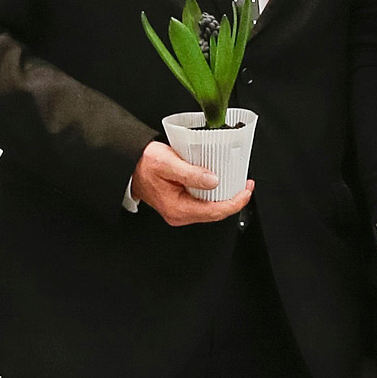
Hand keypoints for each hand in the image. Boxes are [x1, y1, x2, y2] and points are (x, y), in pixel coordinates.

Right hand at [132, 140, 252, 224]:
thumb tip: (213, 181)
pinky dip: (214, 194)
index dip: (234, 202)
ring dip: (225, 196)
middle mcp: (179, 214)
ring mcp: (180, 211)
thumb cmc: (144, 163)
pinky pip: (203, 202)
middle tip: (246, 184)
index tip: (246, 190)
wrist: (130, 164)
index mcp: (178, 209)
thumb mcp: (167, 162)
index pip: (215, 212)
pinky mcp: (181, 204)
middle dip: (233, 199)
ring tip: (236, 182)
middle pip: (215, 212)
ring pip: (210, 208)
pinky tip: (221, 183)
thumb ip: (191, 173)